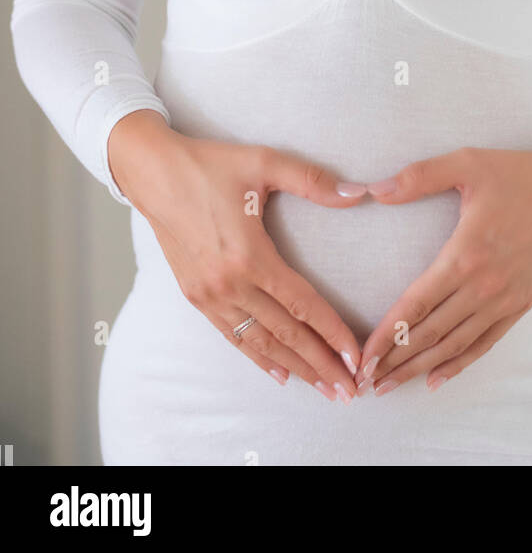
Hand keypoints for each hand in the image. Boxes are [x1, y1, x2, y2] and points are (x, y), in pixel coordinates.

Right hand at [107, 110, 366, 403]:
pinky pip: (233, 336)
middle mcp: (229, 284)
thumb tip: (359, 193)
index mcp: (249, 256)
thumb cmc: (209, 165)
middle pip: (285, 334)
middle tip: (350, 390)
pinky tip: (279, 373)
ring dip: (295, 368)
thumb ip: (313, 181)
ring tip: (323, 388)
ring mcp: (209, 295)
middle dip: (320, 364)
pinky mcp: (195, 296)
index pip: (301, 304)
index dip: (332, 332)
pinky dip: (258, 358)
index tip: (356, 356)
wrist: (152, 173)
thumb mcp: (264, 162)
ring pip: (260, 343)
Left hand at [354, 138, 531, 395]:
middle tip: (365, 382)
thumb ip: (418, 177)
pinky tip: (436, 379)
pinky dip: (459, 364)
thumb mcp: (466, 163)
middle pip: (431, 333)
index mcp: (466, 253)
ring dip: (420, 368)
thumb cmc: (517, 175)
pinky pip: (485, 343)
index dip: (387, 333)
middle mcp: (484, 285)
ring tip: (390, 385)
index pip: (417, 304)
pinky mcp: (522, 305)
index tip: (363, 356)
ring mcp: (505, 300)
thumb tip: (375, 190)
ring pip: (455, 344)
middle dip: (395, 360)